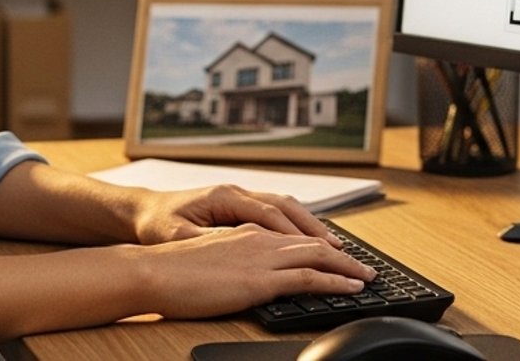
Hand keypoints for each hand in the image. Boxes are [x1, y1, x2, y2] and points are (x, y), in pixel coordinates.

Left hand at [128, 184, 335, 245]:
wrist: (142, 211)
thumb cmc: (157, 224)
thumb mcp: (178, 236)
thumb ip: (208, 241)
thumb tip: (236, 248)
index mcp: (224, 196)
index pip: (269, 213)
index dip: (294, 233)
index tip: (317, 250)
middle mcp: (236, 192)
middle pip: (285, 205)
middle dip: (313, 226)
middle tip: (339, 248)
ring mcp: (239, 196)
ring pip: (284, 206)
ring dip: (308, 223)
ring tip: (333, 245)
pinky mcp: (238, 205)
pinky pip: (275, 211)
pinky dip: (295, 224)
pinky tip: (307, 240)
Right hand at [129, 225, 375, 319]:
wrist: (151, 271)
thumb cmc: (170, 271)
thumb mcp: (208, 260)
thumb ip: (231, 263)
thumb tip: (243, 277)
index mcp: (245, 232)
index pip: (291, 236)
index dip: (318, 244)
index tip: (336, 254)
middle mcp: (258, 238)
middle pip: (312, 242)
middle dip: (341, 254)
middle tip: (363, 266)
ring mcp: (262, 257)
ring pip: (318, 255)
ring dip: (347, 266)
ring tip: (367, 276)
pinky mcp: (261, 279)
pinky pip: (310, 277)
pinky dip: (336, 280)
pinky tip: (351, 287)